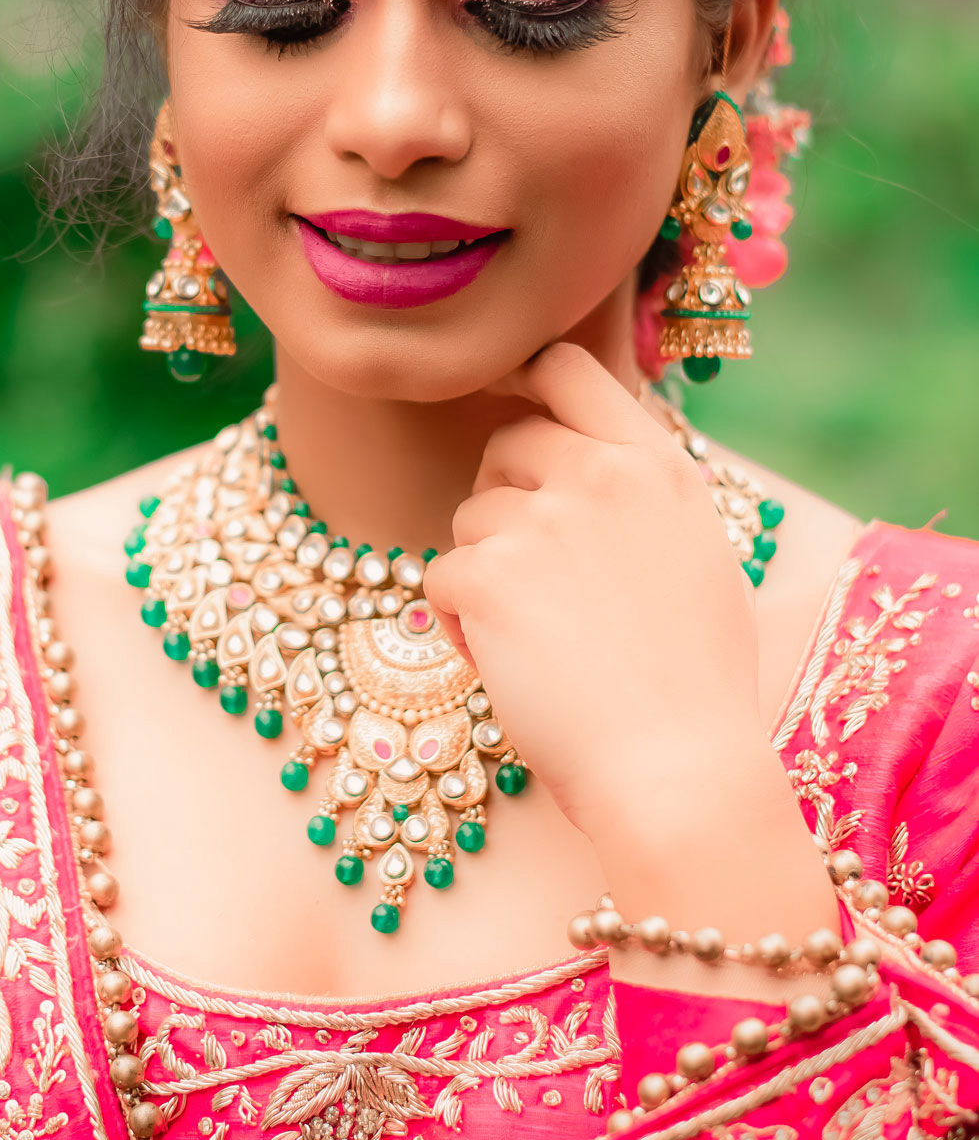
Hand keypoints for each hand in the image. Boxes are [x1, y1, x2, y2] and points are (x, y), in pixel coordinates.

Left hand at [423, 341, 764, 842]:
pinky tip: (512, 665)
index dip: (526, 378)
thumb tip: (588, 460)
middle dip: (504, 498)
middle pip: (507, 442)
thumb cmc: (697, 683)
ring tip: (541, 637)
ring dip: (486, 570)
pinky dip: (461, 624)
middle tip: (535, 574)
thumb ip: (640, 494)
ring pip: (471, 517)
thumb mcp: (698, 554)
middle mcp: (599, 475)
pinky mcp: (487, 576)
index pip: (569, 369)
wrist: (679, 770)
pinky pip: (441, 580)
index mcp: (657, 464)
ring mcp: (540, 522)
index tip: (507, 397)